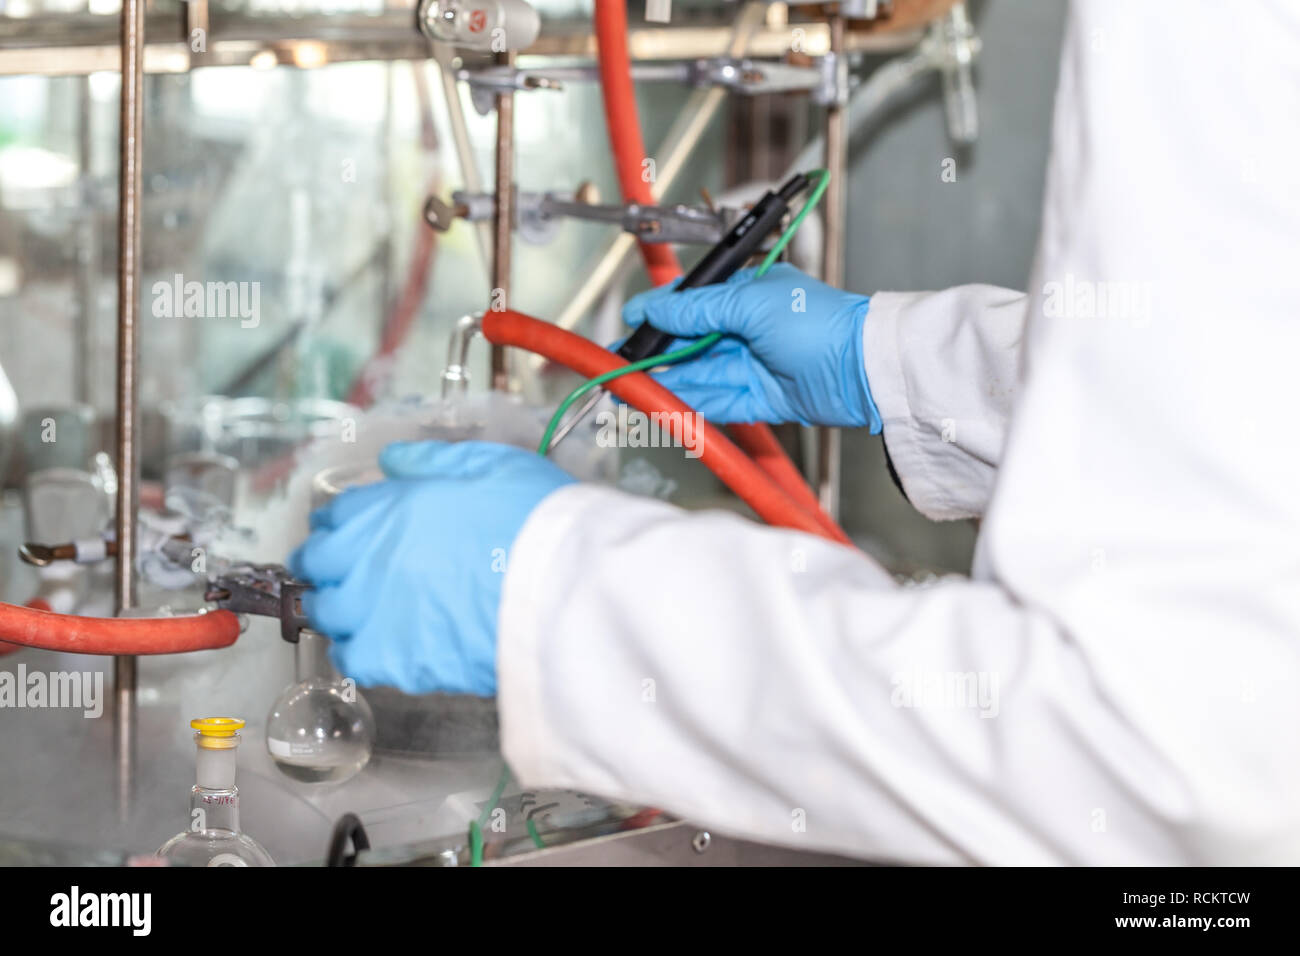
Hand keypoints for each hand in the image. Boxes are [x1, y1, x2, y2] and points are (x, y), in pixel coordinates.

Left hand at [288, 440, 575, 695]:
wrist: (562, 586)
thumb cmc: (534, 520)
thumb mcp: (489, 464)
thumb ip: (431, 460)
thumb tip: (393, 461)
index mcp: (388, 507)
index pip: (334, 516)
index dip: (340, 524)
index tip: (348, 532)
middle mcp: (368, 557)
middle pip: (316, 565)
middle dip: (326, 566)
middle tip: (348, 572)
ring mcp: (375, 611)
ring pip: (327, 615)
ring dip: (339, 610)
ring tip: (365, 612)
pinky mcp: (394, 659)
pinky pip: (353, 660)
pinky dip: (360, 654)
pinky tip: (384, 647)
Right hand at [620, 263, 880, 430]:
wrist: (864, 369)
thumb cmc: (818, 323)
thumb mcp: (750, 304)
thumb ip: (697, 309)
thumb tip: (654, 308)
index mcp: (750, 295)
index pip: (694, 302)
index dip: (660, 312)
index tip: (629, 322)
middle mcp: (751, 329)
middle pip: (692, 342)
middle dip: (656, 353)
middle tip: (620, 362)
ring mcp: (757, 365)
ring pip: (702, 374)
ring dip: (667, 380)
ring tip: (630, 387)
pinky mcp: (764, 400)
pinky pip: (720, 401)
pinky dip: (692, 402)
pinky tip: (664, 402)